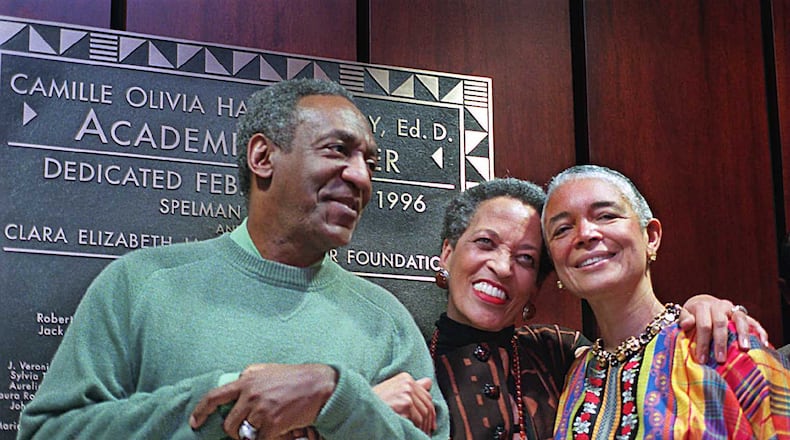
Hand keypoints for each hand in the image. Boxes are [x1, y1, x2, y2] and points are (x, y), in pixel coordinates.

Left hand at [189, 363, 336, 438]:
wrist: (319, 385)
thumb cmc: (295, 377)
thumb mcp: (268, 369)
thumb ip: (249, 377)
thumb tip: (236, 384)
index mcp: (247, 380)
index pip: (214, 397)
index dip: (201, 411)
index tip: (195, 422)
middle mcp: (250, 394)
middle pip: (228, 424)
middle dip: (235, 431)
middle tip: (247, 429)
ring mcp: (261, 410)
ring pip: (243, 435)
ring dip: (252, 436)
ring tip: (266, 427)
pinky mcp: (272, 423)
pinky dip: (266, 439)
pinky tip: (277, 430)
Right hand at [373, 372, 435, 433]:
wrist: (361, 408)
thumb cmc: (375, 403)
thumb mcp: (393, 391)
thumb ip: (411, 387)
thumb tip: (428, 383)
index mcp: (405, 378)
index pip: (426, 395)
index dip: (431, 411)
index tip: (430, 423)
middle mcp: (407, 382)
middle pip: (427, 403)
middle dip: (429, 420)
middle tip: (428, 431)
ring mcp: (407, 392)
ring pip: (424, 413)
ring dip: (424, 427)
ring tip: (420, 434)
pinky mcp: (406, 403)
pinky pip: (418, 419)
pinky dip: (418, 428)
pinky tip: (413, 432)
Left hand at [679, 294, 768, 363]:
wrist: (704, 303)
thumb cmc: (693, 315)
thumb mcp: (685, 315)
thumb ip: (684, 319)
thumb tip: (686, 324)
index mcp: (703, 306)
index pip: (703, 325)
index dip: (703, 342)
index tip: (702, 359)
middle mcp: (720, 306)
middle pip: (721, 323)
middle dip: (721, 342)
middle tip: (720, 359)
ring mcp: (733, 310)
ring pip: (740, 319)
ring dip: (743, 334)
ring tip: (745, 349)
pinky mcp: (744, 315)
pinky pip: (754, 322)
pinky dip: (760, 332)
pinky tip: (763, 343)